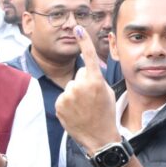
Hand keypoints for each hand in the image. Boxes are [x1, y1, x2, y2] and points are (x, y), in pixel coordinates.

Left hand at [55, 26, 119, 153]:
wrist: (99, 137)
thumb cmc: (105, 113)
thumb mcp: (106, 92)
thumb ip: (94, 78)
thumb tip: (83, 71)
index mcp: (95, 81)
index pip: (88, 57)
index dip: (83, 42)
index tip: (78, 28)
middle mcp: (80, 86)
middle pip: (79, 75)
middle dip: (84, 83)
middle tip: (91, 100)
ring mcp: (67, 96)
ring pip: (70, 86)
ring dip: (75, 94)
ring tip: (83, 108)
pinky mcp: (58, 105)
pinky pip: (63, 97)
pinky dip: (67, 103)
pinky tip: (75, 113)